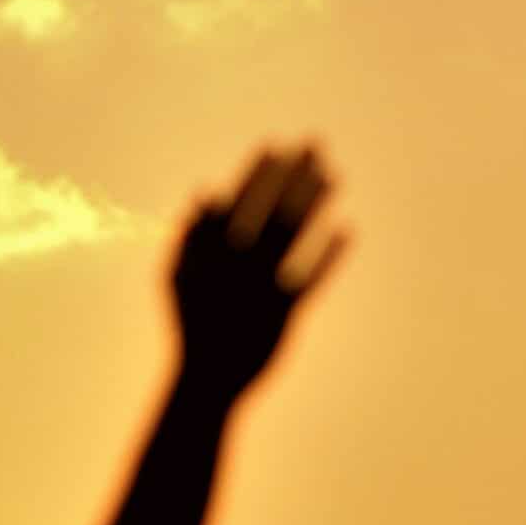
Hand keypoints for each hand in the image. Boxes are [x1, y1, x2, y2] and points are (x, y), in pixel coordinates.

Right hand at [171, 144, 349, 401]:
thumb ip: (190, 235)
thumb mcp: (177, 278)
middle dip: (294, 175)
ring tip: (334, 176)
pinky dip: (329, 255)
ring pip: (290, 236)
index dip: (257, 173)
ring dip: (314, 203)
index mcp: (209, 254)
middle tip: (315, 145)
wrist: (205, 379)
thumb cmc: (192, 325)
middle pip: (270, 209)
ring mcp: (259, 289)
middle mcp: (235, 266)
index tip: (276, 146)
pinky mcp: (283, 315)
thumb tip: (204, 191)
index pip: (237, 202)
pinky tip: (347, 231)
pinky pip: (310, 279)